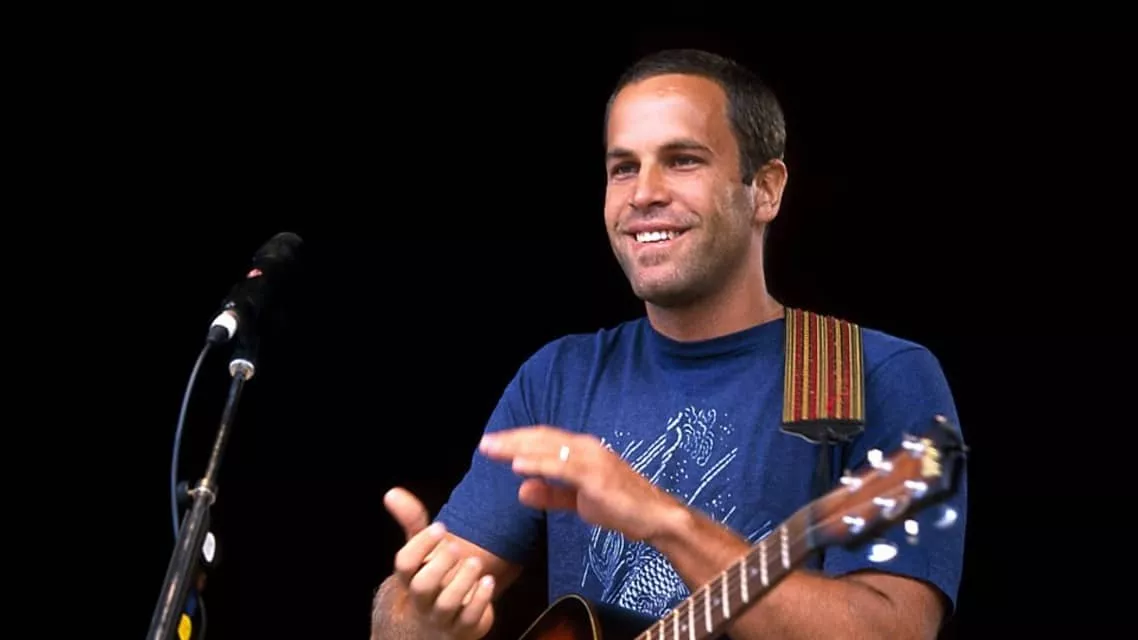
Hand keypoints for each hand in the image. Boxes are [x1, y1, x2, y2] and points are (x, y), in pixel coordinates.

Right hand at [384, 488, 495, 639]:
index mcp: (410, 578)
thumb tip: (392, 493)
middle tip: (456, 547)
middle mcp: (422, 600)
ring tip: (474, 563)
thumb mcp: (421, 551)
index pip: (405, 564)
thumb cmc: (432, 578)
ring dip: (462, 582)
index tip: (439, 527)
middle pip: (422, 586)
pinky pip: (469, 620)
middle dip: (439, 565)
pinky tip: (488, 582)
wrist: (440, 621)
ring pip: (446, 604)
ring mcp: (442, 618)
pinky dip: (480, 601)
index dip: (420, 546)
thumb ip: (411, 523)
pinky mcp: (463, 629)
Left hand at [479, 426, 682, 541]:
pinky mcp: (596, 476)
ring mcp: (592, 460)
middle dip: (511, 440)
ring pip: (548, 449)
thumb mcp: (579, 501)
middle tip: (485, 443)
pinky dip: (539, 464)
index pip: (544, 440)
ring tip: (493, 449)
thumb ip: (552, 494)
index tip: (492, 444)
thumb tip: (521, 490)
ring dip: (518, 448)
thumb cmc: (621, 506)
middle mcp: (586, 448)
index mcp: (582, 450)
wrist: (655, 517)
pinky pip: (562, 467)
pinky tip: (518, 466)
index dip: (517, 440)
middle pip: (542, 439)